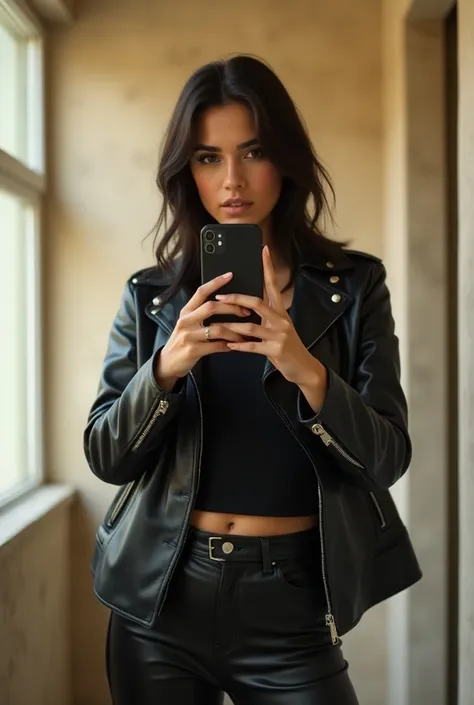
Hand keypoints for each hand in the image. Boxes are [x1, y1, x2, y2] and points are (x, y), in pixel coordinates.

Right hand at [156, 272, 248, 386]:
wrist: (168, 362)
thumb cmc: (183, 340)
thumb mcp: (187, 323)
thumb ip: (201, 313)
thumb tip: (225, 303)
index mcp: (186, 311)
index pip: (201, 292)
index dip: (216, 282)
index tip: (230, 275)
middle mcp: (186, 320)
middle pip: (211, 307)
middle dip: (232, 308)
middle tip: (246, 311)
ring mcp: (189, 335)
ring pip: (217, 328)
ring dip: (235, 332)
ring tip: (245, 334)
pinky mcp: (193, 350)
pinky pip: (217, 346)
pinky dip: (229, 345)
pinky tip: (235, 345)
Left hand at [215, 246, 326, 394]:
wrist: (303, 367)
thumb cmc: (286, 345)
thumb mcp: (278, 326)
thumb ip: (265, 315)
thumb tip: (246, 304)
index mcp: (280, 311)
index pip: (273, 284)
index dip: (268, 267)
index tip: (263, 250)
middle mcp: (281, 319)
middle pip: (256, 303)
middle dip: (236, 299)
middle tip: (219, 298)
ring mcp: (279, 335)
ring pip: (250, 327)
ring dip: (231, 327)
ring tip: (217, 327)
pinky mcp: (275, 350)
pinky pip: (253, 346)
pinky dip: (239, 345)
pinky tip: (229, 345)